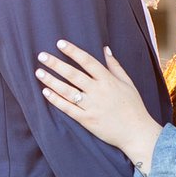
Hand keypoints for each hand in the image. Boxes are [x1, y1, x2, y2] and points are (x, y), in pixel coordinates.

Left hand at [36, 40, 163, 170]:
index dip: (73, 51)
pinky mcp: (87, 120)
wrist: (137, 132)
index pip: (87, 61)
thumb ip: (115, 66)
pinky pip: (68, 108)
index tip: (60, 44)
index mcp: (108, 80)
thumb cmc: (133, 107)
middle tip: (41, 56)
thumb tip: (105, 49)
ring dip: (51, 81)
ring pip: (67, 91)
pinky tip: (45, 92)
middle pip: (73, 74)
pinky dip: (56, 100)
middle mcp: (98, 91)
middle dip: (56, 64)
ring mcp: (91, 106)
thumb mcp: (128, 83)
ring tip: (39, 72)